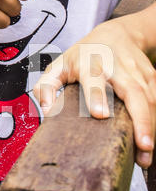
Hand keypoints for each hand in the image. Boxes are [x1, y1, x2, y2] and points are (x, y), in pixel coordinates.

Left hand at [33, 18, 155, 167]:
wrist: (118, 34)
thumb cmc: (84, 54)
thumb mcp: (60, 64)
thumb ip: (47, 86)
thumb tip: (46, 111)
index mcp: (90, 63)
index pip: (93, 78)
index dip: (96, 95)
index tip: (100, 115)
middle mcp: (117, 67)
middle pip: (133, 91)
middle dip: (140, 119)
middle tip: (142, 146)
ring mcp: (138, 72)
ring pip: (150, 99)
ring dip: (151, 127)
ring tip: (145, 155)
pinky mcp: (152, 78)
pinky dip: (155, 121)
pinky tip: (150, 142)